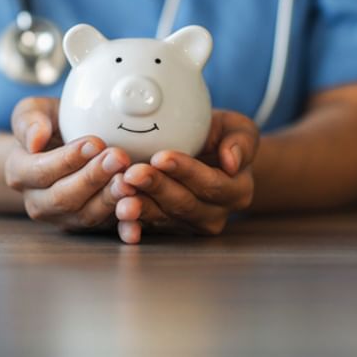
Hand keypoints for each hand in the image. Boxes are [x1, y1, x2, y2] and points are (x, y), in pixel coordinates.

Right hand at [5, 97, 134, 231]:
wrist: (63, 144)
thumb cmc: (50, 124)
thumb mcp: (33, 112)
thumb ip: (28, 121)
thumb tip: (34, 140)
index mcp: (19, 173)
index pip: (40, 171)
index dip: (67, 159)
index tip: (94, 143)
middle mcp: (38, 202)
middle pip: (64, 197)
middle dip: (93, 178)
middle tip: (119, 158)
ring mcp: (62, 218)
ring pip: (86, 215)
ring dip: (110, 198)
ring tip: (130, 180)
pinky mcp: (88, 225)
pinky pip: (107, 227)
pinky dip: (124, 222)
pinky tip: (137, 208)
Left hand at [115, 110, 258, 242]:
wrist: (206, 155)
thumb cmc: (221, 137)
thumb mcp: (239, 129)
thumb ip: (241, 141)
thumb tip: (232, 161)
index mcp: (236, 191)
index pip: (211, 184)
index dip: (185, 171)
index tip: (161, 157)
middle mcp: (214, 214)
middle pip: (183, 203)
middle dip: (156, 188)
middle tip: (133, 173)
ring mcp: (188, 224)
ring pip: (162, 217)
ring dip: (140, 205)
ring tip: (120, 190)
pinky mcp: (166, 227)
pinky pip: (146, 225)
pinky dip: (130, 218)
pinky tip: (115, 207)